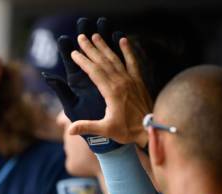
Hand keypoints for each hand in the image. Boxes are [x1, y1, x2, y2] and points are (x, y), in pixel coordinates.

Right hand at [42, 17, 126, 152]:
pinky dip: (128, 50)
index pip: (94, 72)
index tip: (74, 53)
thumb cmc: (128, 130)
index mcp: (111, 92)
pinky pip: (133, 62)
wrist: (152, 129)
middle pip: (103, 61)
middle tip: (81, 37)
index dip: (83, 61)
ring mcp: (131, 80)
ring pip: (115, 59)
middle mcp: (121, 82)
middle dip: (91, 48)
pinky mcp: (138, 81)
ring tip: (96, 36)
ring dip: (105, 46)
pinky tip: (123, 39)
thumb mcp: (106, 130)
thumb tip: (69, 130)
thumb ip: (87, 127)